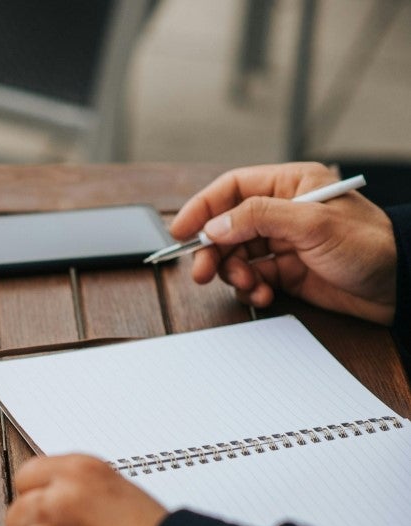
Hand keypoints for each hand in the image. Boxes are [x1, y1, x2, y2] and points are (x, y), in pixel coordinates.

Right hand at [170, 162, 395, 324]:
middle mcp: (283, 212)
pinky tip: (263, 295)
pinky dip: (251, 289)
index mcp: (290, 186)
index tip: (181, 231)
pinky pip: (252, 278)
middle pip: (227, 226)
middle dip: (213, 250)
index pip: (232, 189)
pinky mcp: (286, 272)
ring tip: (248, 286)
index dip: (202, 208)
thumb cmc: (370, 245)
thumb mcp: (313, 223)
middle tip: (202, 272)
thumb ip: (258, 218)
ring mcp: (283, 243)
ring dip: (234, 273)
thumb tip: (214, 225)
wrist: (402, 286)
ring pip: (236, 255)